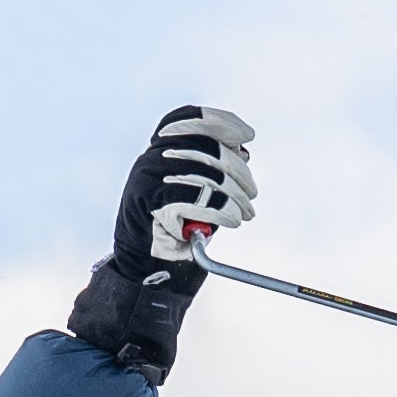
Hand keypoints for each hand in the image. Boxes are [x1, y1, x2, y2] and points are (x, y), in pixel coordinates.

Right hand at [65, 106, 255, 372]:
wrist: (143, 277)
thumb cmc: (173, 238)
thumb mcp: (194, 196)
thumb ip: (213, 172)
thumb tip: (243, 151)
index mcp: (156, 153)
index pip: (186, 119)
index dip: (219, 121)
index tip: (247, 136)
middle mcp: (149, 161)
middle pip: (204, 145)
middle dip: (238, 169)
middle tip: (252, 194)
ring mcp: (146, 182)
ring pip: (205, 173)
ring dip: (235, 194)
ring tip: (246, 212)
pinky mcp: (150, 206)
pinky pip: (198, 198)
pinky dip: (222, 208)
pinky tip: (232, 220)